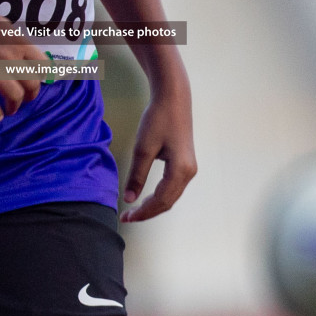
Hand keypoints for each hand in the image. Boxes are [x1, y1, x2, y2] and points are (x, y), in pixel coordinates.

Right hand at [0, 0, 50, 121]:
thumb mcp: (1, 24)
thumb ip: (14, 41)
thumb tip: (24, 55)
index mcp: (18, 41)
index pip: (43, 65)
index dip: (41, 77)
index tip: (36, 82)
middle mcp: (9, 57)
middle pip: (31, 84)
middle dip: (30, 96)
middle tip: (25, 99)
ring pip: (14, 96)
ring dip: (14, 106)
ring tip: (10, 109)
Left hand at [120, 88, 196, 221]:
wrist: (173, 97)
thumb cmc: (158, 119)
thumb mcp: (143, 148)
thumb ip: (136, 176)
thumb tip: (129, 199)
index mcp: (181, 170)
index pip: (161, 201)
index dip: (143, 212)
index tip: (125, 217)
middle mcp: (189, 172)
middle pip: (167, 202)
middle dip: (147, 212)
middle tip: (126, 217)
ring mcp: (189, 168)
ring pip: (171, 196)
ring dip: (153, 205)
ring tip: (134, 210)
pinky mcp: (185, 163)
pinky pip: (172, 187)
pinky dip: (159, 195)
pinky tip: (146, 196)